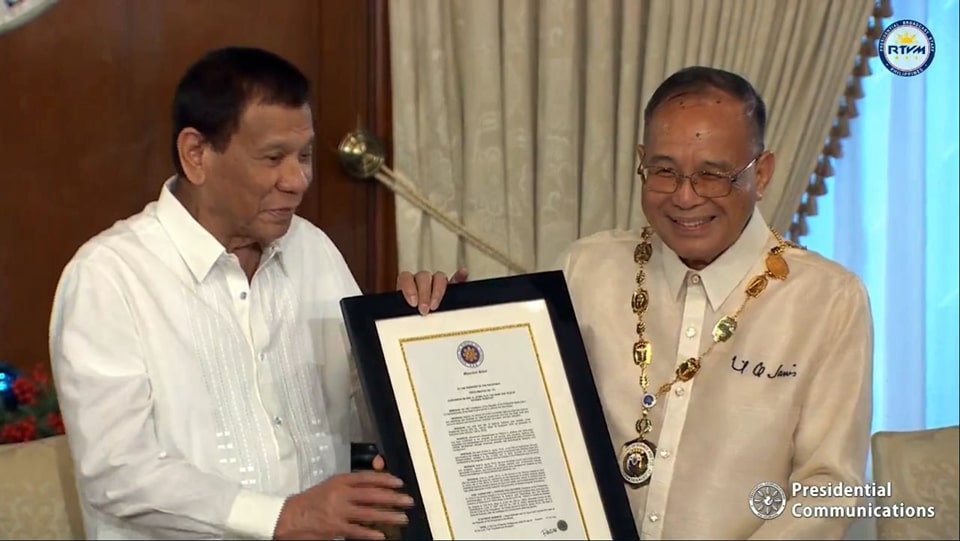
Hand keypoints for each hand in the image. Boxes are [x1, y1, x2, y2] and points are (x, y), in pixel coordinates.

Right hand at [273, 455, 412, 539]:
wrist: (288, 516)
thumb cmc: (312, 501)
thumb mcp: (331, 486)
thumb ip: (351, 485)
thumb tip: (375, 485)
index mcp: (340, 481)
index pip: (368, 478)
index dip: (385, 479)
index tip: (399, 483)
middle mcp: (341, 494)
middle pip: (373, 494)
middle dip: (393, 498)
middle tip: (408, 501)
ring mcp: (338, 511)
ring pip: (369, 513)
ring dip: (388, 516)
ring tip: (402, 518)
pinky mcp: (334, 528)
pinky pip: (356, 531)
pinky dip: (370, 534)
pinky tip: (382, 536)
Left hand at [397, 268, 468, 314]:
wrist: (414, 330)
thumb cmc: (407, 320)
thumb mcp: (402, 315)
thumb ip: (401, 312)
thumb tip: (393, 318)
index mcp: (406, 286)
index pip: (406, 277)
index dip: (409, 288)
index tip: (412, 303)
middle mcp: (421, 282)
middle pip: (423, 277)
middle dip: (424, 293)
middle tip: (424, 310)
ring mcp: (436, 285)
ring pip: (439, 277)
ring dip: (438, 290)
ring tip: (435, 305)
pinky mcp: (451, 290)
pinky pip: (456, 280)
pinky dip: (460, 277)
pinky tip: (463, 273)